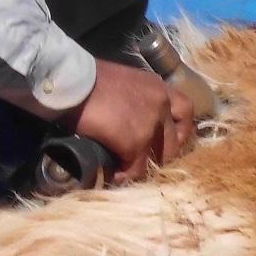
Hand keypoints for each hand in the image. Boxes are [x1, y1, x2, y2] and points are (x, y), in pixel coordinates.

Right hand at [70, 58, 194, 184]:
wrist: (70, 81)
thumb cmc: (86, 80)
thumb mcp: (122, 83)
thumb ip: (135, 100)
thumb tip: (129, 121)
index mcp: (157, 86)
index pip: (185, 110)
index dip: (179, 130)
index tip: (167, 142)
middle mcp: (161, 103)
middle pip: (175, 141)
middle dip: (159, 155)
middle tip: (140, 162)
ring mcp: (151, 123)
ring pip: (158, 158)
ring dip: (141, 167)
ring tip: (124, 171)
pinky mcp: (136, 141)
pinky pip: (136, 168)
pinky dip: (124, 175)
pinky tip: (112, 175)